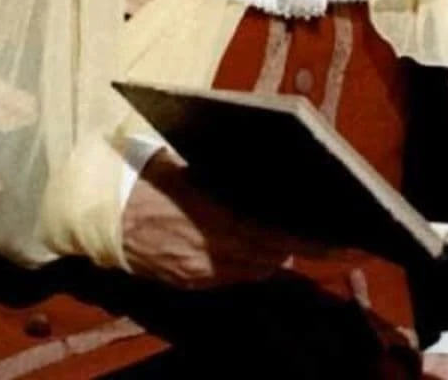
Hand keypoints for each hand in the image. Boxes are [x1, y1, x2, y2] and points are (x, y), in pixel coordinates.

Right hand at [121, 148, 340, 289]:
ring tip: (290, 237)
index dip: (319, 240)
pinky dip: (248, 265)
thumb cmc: (147, 175)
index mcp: (217, 212)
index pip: (283, 233)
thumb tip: (275, 171)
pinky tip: (253, 249)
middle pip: (275, 255)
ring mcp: (199, 270)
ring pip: (257, 271)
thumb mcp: (192, 164)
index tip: (352, 241)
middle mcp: (212, 248)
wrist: (95, 212)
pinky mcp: (188, 284)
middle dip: (301, 244)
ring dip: (274, 254)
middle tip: (330, 234)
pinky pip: (232, 279)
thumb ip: (230, 174)